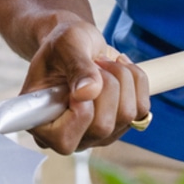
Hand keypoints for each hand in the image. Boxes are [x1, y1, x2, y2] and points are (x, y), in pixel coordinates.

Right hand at [22, 14, 149, 153]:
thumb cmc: (62, 44)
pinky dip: (136, 81)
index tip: (79, 84)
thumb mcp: (64, 45)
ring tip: (104, 63)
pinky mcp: (120, 125)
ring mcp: (96, 134)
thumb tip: (88, 93)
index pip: (65, 139)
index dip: (79, 112)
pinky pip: (142, 110)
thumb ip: (76, 67)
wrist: (76, 44)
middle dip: (106, 86)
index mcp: (42, 123)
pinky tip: (120, 69)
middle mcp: (68, 135)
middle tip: (94, 64)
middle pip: (102, 127)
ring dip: (121, 79)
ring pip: (126, 116)